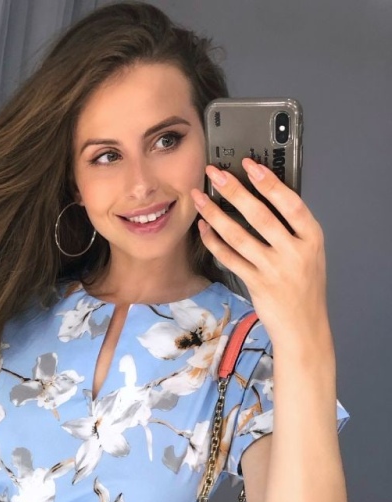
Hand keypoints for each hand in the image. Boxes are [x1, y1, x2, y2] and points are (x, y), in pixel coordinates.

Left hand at [191, 159, 329, 347]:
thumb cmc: (304, 288)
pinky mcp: (256, 283)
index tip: (249, 165)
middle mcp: (294, 252)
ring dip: (215, 214)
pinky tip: (204, 228)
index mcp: (312, 238)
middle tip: (214, 173)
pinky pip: (230, 259)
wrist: (304, 327)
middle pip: (260, 215)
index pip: (290, 203)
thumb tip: (265, 199)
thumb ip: (293, 229)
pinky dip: (215, 242)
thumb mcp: (310, 253)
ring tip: (199, 198)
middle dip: (234, 190)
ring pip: (239, 236)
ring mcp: (274, 269)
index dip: (269, 182)